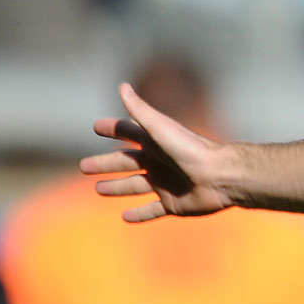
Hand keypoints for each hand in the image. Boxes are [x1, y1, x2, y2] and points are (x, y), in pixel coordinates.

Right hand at [78, 83, 233, 222]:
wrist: (220, 176)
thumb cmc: (191, 150)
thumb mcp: (160, 129)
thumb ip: (140, 110)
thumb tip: (122, 85)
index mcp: (156, 143)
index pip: (129, 133)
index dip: (113, 129)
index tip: (96, 126)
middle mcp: (159, 162)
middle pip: (126, 162)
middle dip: (106, 163)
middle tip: (83, 166)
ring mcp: (166, 184)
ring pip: (135, 186)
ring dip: (117, 187)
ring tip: (98, 189)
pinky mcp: (173, 204)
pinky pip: (153, 211)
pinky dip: (140, 214)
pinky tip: (125, 217)